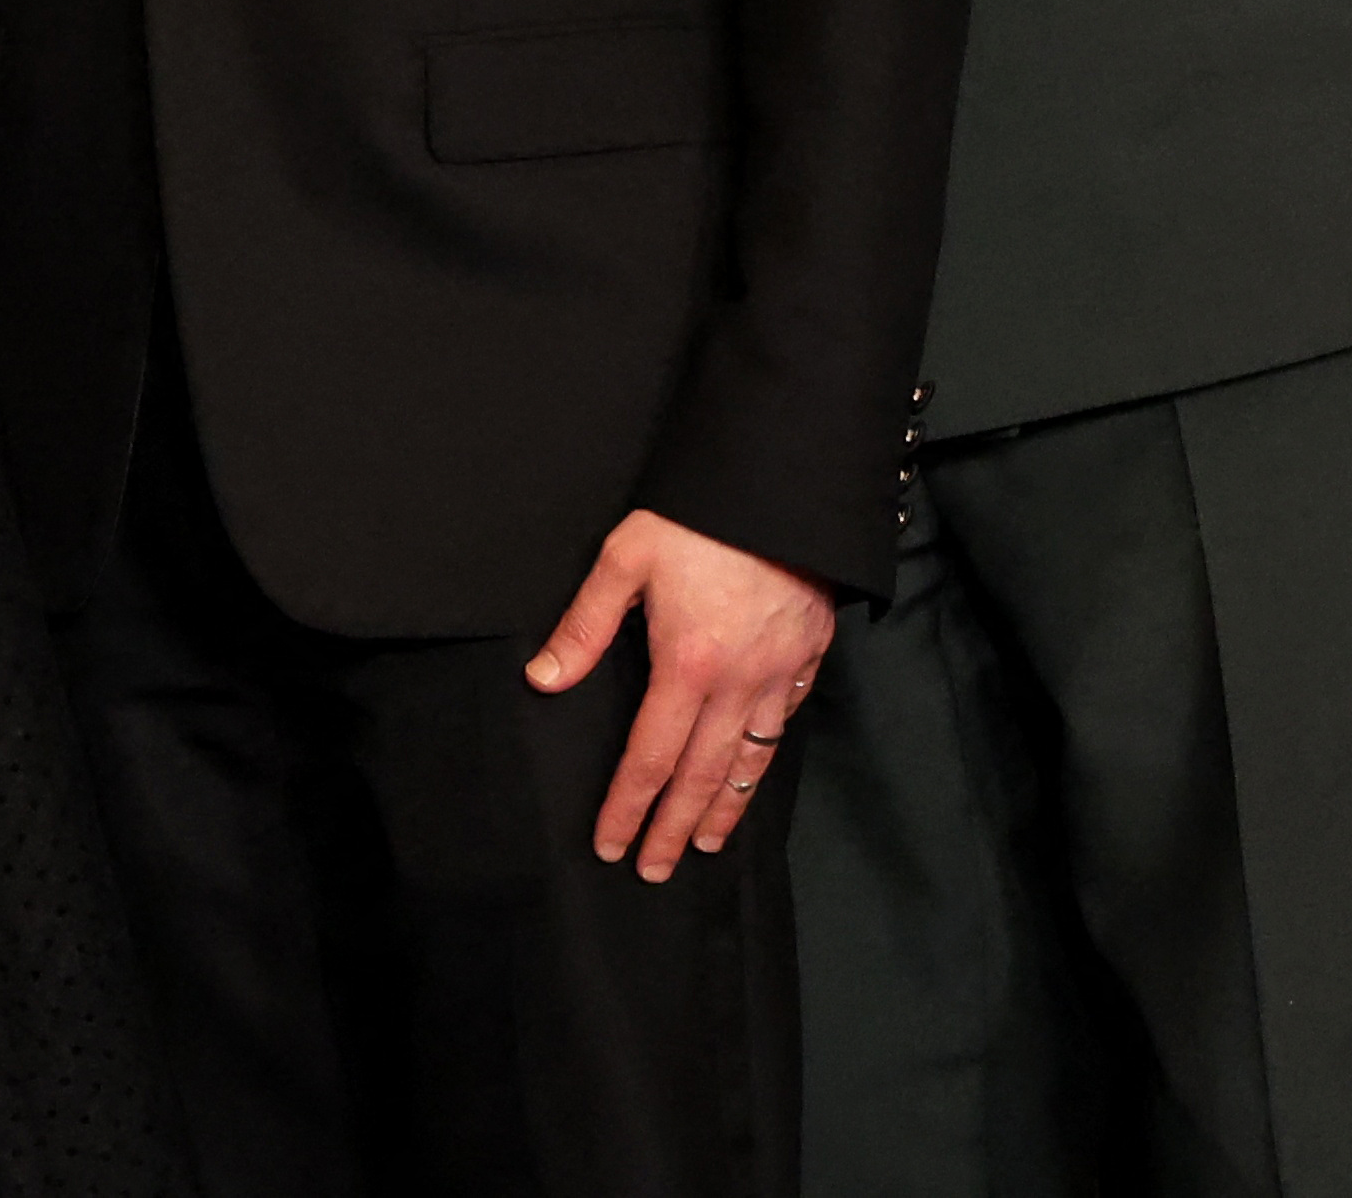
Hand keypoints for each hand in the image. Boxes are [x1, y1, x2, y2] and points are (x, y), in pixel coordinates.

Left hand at [526, 508, 834, 882]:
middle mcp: (738, 681)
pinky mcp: (808, 656)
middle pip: (702, 775)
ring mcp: (780, 673)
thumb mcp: (626, 557)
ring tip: (706, 844)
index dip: (628, 806)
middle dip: (674, 828)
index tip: (610, 843)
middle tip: (653, 868)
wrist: (782, 483)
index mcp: (687, 663)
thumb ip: (585, 625)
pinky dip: (764, 756)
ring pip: (750, 759)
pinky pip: (785, 721)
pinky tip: (750, 771)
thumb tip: (544, 679)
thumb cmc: (698, 517)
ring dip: (725, 808)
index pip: (651, 756)